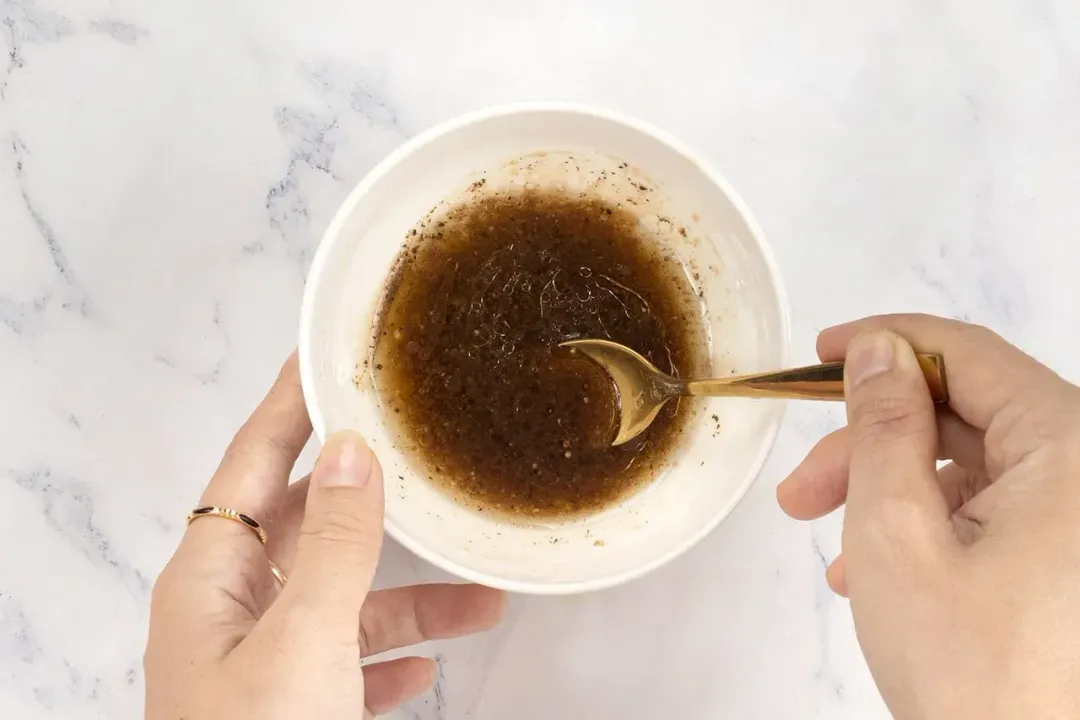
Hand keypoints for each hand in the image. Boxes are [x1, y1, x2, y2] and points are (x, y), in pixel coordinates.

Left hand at [145, 355, 505, 718]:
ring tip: (483, 592)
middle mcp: (229, 612)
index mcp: (209, 579)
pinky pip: (347, 663)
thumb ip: (336, 545)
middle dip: (371, 498)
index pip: (253, 462)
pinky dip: (391, 659)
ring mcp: (258, 663)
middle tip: (421, 448)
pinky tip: (430, 669)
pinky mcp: (291, 707)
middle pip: (306, 526)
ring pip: (342, 602)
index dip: (292, 405)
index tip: (331, 355)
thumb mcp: (302, 640)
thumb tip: (357, 452)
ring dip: (408, 596)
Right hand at [777, 315, 1079, 718]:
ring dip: (889, 494)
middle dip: (870, 445)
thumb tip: (876, 352)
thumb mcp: (896, 533)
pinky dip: (927, 527)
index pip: (968, 355)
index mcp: (1070, 448)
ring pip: (970, 467)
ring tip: (831, 547)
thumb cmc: (973, 675)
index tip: (819, 355)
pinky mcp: (1070, 559)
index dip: (885, 344)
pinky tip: (875, 572)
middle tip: (801, 488)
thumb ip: (882, 428)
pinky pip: (993, 513)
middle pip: (963, 415)